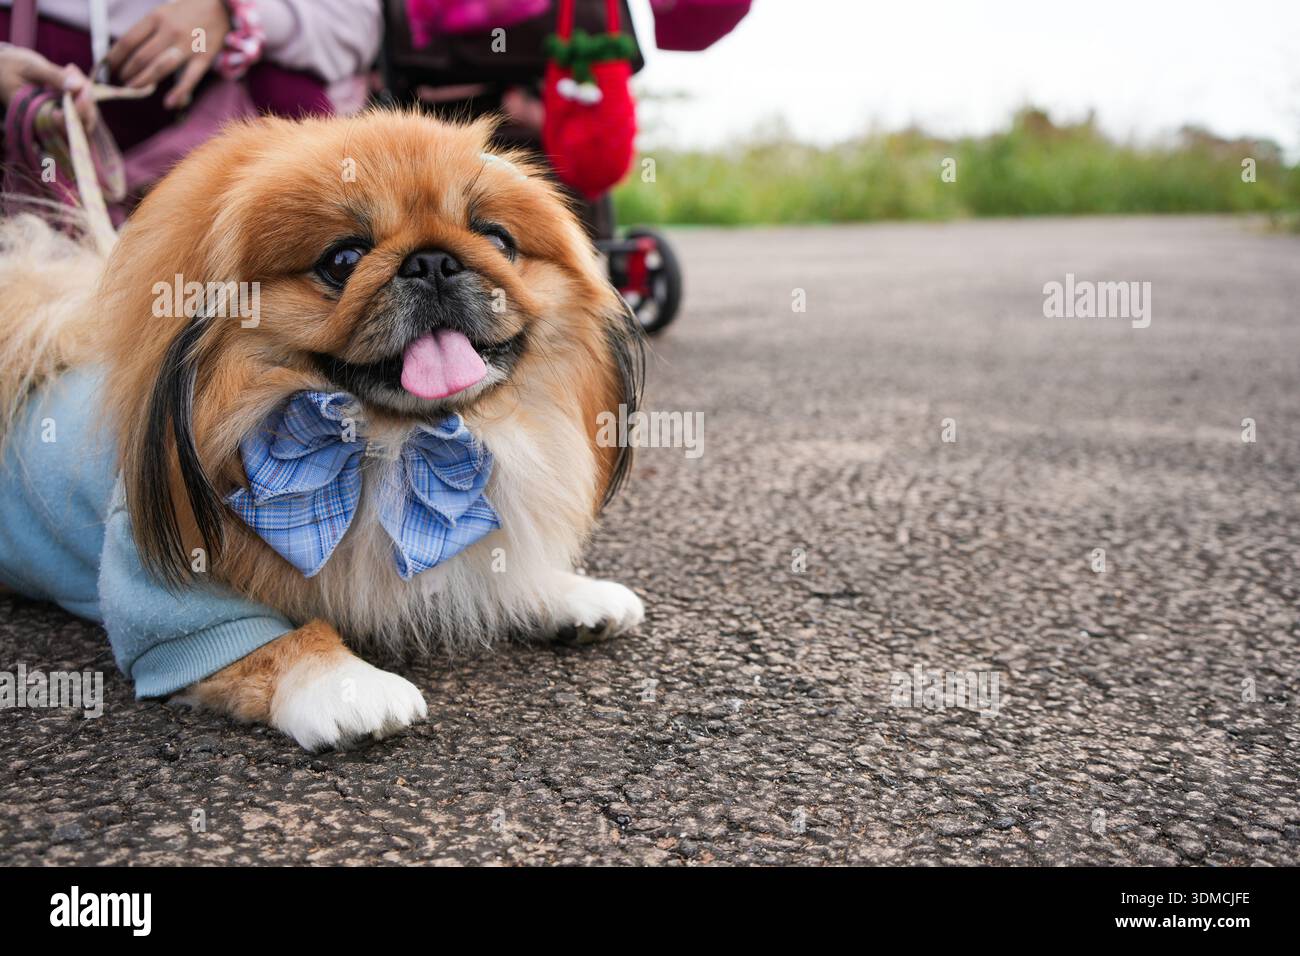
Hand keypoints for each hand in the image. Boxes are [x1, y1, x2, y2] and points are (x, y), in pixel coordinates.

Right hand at [0, 44, 97, 130]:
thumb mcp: (28, 67)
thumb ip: (52, 76)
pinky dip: (82, 86)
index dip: (79, 111)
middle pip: (82, 123)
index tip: (82, 88)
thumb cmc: (9, 66)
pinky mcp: (65, 106)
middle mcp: (50, 122)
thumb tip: (78, 85)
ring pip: (86, 114)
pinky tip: (70, 69)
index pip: (65, 125)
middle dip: (86, 99)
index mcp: (36, 118)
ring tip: (69, 69)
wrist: (2, 66)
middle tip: (73, 72)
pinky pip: (83, 103)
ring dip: (85, 91)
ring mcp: (60, 115)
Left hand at [105, 0, 230, 109]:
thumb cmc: (189, 10)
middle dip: (128, 72)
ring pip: (159, 68)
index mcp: (157, 18)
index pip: (128, 41)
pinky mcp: (203, 58)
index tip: (109, 66)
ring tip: (134, 88)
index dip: (115, 57)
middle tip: (122, 80)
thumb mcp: (164, 12)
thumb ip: (149, 30)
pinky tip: (168, 103)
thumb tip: (130, 51)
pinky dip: (178, 93)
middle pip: (141, 57)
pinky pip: (189, 79)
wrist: (222, 7)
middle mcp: (170, 32)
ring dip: (144, 81)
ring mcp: (187, 46)